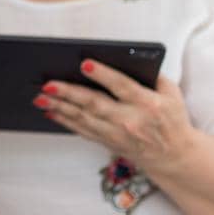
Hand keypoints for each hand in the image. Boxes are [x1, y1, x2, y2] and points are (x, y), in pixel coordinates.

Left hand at [33, 60, 197, 170]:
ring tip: (39, 98)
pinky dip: (64, 121)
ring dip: (59, 108)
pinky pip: (82, 130)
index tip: (84, 64)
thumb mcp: (171, 94)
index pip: (123, 87)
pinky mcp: (108, 142)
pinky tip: (49, 112)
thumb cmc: (172, 119)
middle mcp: (130, 120)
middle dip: (69, 94)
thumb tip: (127, 59)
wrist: (173, 155)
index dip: (103, 75)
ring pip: (83, 118)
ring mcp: (117, 134)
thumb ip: (153, 76)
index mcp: (148, 104)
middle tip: (48, 85)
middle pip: (95, 104)